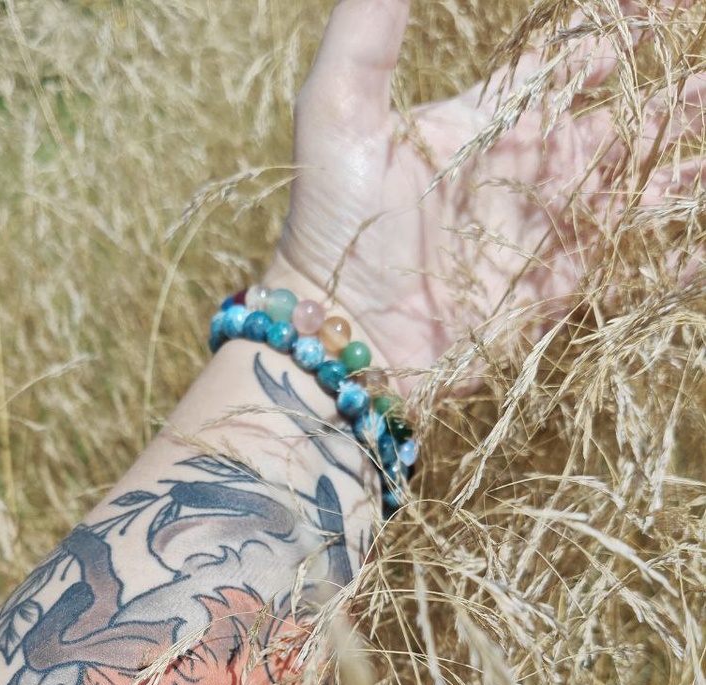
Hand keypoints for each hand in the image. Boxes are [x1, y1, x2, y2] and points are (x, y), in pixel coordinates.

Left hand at [268, 0, 705, 384]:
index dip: (609, 33)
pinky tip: (698, 247)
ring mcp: (538, 240)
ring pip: (629, 194)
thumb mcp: (340, 108)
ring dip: (679, 170)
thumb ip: (371, 25)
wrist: (341, 333)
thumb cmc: (332, 224)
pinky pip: (622, 270)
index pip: (560, 66)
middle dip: (667, 101)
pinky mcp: (549, 298)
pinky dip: (668, 260)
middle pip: (614, 128)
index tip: (658, 5)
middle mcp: (520, 179)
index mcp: (485, 128)